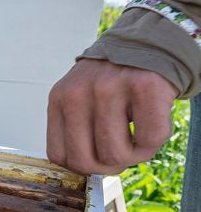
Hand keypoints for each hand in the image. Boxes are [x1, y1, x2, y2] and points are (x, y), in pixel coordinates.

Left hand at [47, 59, 177, 174]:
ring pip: (115, 154)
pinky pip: (149, 139)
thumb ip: (76, 128)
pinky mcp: (145, 86)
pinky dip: (153, 144)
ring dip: (133, 157)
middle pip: (84, 161)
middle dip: (106, 167)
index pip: (58, 155)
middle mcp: (79, 93)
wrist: (149, 43)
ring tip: (138, 140)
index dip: (81, 166)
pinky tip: (152, 126)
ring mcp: (110, 88)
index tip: (97, 159)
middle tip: (121, 154)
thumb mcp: (80, 98)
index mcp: (60, 99)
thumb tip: (84, 169)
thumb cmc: (114, 81)